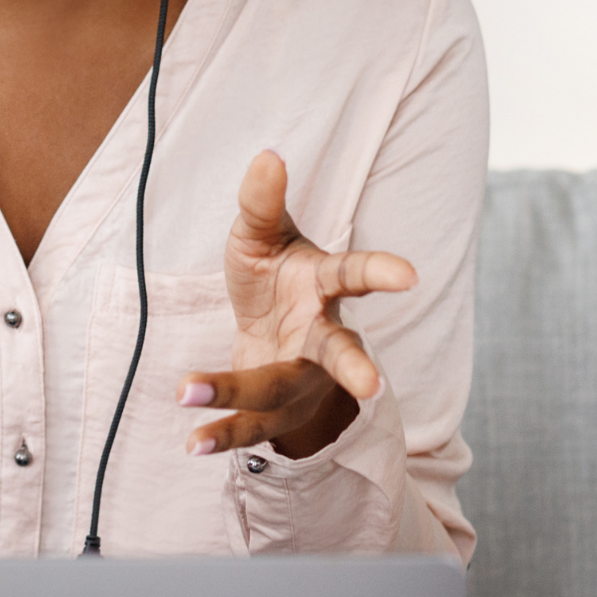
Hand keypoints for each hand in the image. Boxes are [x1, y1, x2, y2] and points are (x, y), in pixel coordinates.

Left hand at [178, 151, 415, 459]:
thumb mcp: (259, 236)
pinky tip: (191, 442)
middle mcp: (320, 337)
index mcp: (323, 287)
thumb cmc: (272, 277)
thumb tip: (268, 154)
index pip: (354, 274)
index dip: (382, 272)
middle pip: (340, 353)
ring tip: (186, 390)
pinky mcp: (275, 411)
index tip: (410, 275)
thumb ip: (261, 202)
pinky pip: (251, 427)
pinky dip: (221, 434)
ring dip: (235, 394)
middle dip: (355, 368)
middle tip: (373, 385)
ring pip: (279, 392)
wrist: (267, 333)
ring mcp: (302, 378)